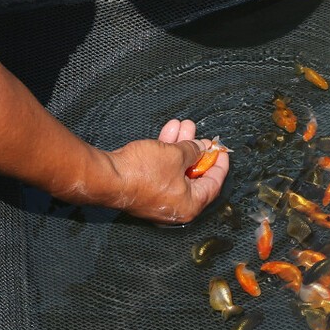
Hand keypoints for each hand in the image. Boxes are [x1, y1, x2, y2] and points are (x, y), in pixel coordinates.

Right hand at [105, 119, 228, 223]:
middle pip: (194, 174)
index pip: (214, 184)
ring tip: (184, 124)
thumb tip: (200, 148)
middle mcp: (176, 205)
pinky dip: (166, 151)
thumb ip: (193, 150)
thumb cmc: (143, 172)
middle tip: (201, 134)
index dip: (220, 164)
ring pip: (176, 168)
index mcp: (190, 205)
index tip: (222, 150)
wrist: (107, 176)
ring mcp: (159, 197)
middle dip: (196, 149)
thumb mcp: (176, 155)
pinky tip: (169, 130)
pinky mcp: (145, 188)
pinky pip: (162, 168)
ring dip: (180, 145)